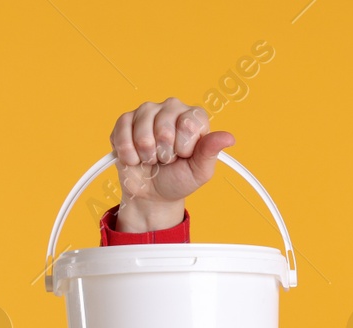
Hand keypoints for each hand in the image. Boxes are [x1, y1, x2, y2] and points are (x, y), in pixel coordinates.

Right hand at [107, 98, 233, 225]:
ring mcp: (147, 111)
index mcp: (194, 118)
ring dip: (147, 154)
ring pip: (142, 129)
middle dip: (165, 152)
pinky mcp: (125, 120)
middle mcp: (172, 108)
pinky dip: (129, 153)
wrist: (152, 194)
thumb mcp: (199, 171)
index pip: (190, 122)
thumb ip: (210, 152)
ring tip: (152, 159)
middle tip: (167, 159)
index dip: (185, 145)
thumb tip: (229, 138)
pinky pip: (122, 132)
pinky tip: (136, 158)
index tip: (184, 155)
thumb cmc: (179, 180)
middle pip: (164, 126)